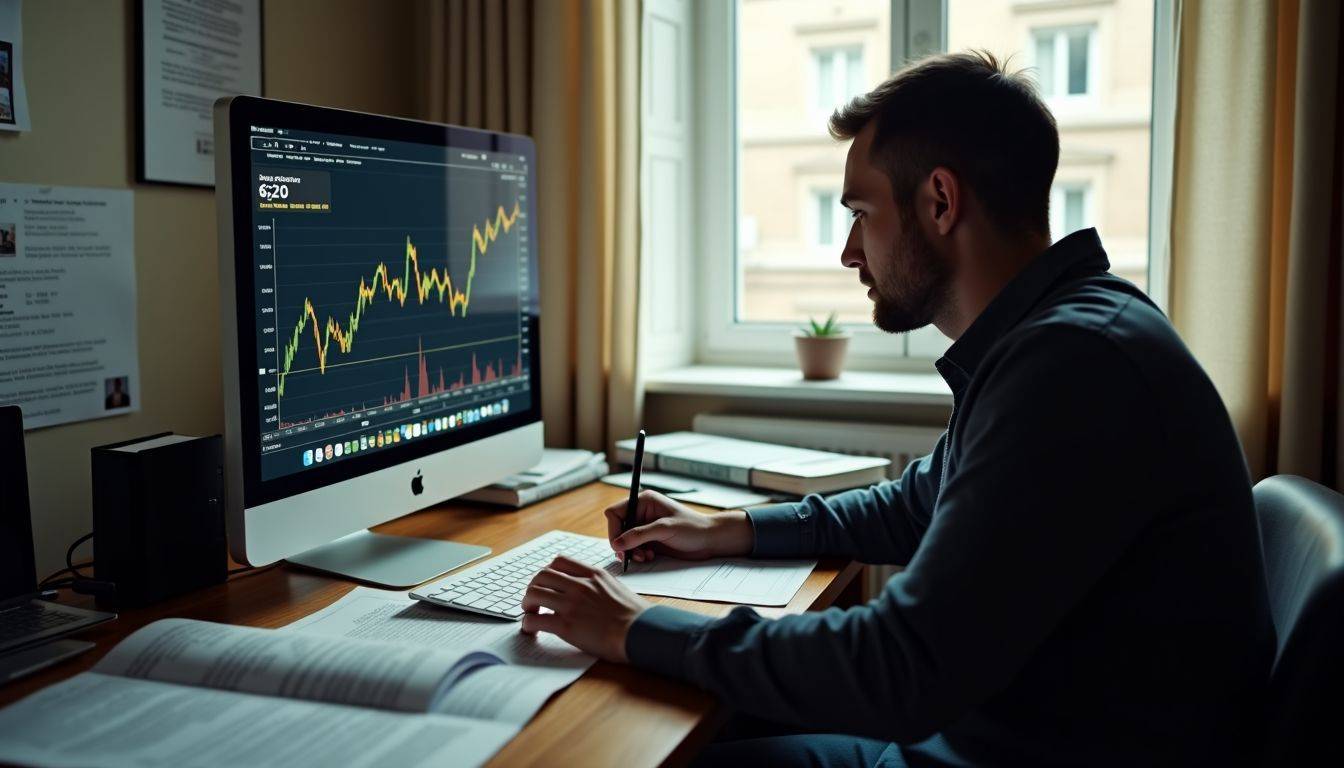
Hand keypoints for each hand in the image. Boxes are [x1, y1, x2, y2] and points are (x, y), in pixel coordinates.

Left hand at [520, 555, 648, 661]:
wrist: (641, 632)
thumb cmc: (634, 615)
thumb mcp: (616, 587)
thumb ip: (598, 584)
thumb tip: (587, 590)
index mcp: (593, 574)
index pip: (559, 561)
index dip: (548, 571)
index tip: (547, 583)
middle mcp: (580, 585)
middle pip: (541, 576)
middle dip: (533, 587)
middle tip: (533, 599)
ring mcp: (571, 604)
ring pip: (534, 594)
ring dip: (527, 604)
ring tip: (530, 613)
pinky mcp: (566, 625)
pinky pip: (535, 620)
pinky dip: (528, 625)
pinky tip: (531, 630)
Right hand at [604, 490, 753, 564]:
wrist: (709, 540)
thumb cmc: (692, 528)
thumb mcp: (665, 529)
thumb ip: (639, 535)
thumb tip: (617, 543)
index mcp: (644, 501)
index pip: (615, 512)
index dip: (613, 529)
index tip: (618, 545)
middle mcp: (641, 513)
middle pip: (617, 528)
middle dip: (622, 543)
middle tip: (629, 556)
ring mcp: (644, 527)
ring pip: (624, 541)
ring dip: (630, 551)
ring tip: (644, 556)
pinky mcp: (649, 540)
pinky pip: (633, 548)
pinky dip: (637, 554)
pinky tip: (650, 556)